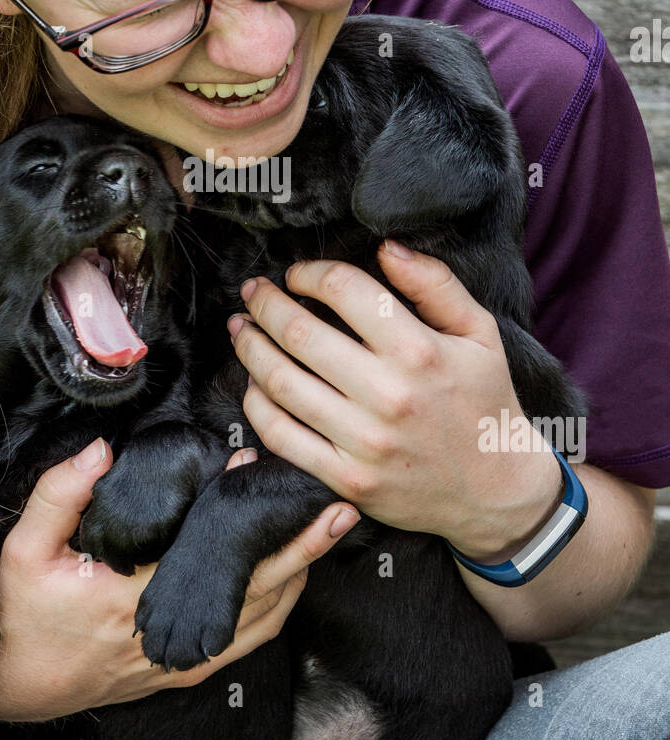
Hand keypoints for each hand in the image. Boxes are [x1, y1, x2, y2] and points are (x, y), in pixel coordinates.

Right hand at [0, 440, 357, 720]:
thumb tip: (101, 449)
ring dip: (298, 572)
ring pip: (261, 616)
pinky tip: (295, 574)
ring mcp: (184, 657)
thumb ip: (60, 496)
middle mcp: (168, 634)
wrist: (15, 684)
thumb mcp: (24, 551)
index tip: (254, 466)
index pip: (201, 550)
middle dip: (299, 546)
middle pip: (253, 588)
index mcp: (131, 598)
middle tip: (337, 505)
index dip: (236, 510)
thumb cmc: (20, 615)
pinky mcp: (187, 667)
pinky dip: (279, 604)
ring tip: (330, 531)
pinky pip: (249, 638)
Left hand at [226, 240, 561, 560]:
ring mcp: (363, 441)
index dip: (310, 273)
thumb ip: (435, 283)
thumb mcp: (480, 333)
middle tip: (253, 292)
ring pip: (281, 382)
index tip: (297, 274)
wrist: (497, 492)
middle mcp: (388, 394)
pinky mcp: (346, 478)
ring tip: (241, 329)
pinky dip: (256, 404)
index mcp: (419, 350)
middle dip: (265, 304)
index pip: (343, 290)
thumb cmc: (485, 401)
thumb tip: (386, 247)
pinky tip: (254, 383)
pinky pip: (281, 436)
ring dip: (250, 348)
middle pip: (299, 332)